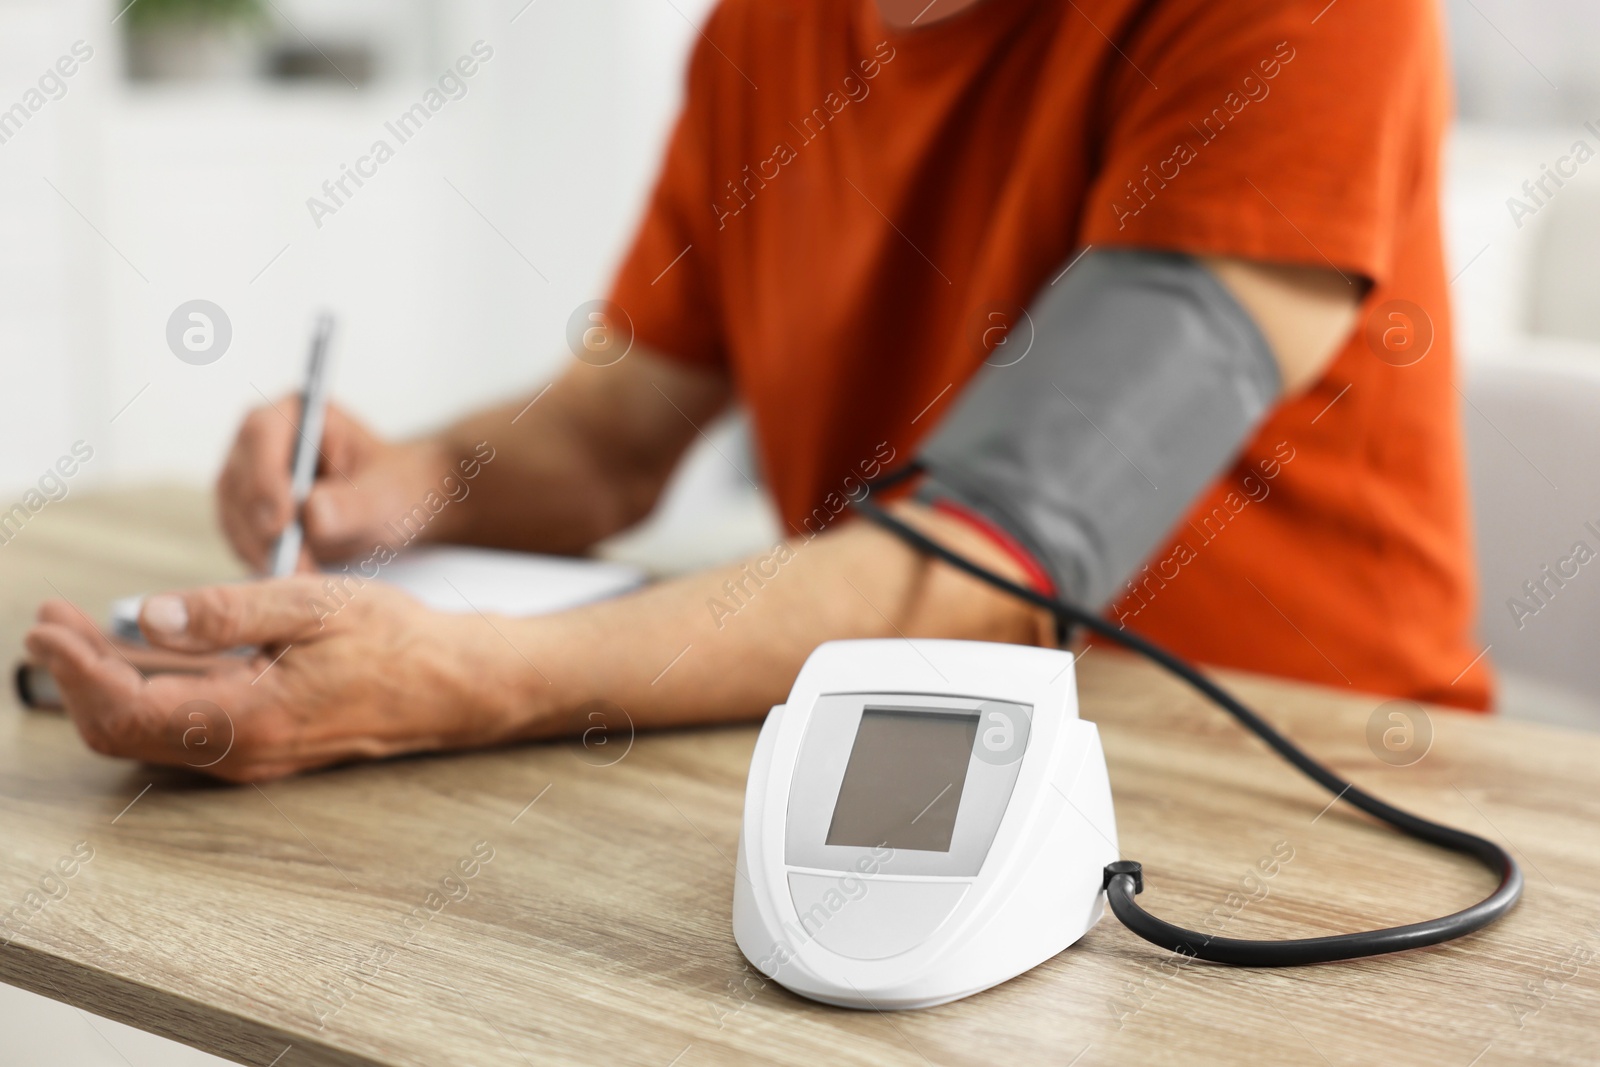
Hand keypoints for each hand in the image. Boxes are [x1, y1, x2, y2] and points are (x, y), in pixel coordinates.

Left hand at [24, 579, 540, 781]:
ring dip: (107, 681)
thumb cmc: (395, 641)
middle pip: (124, 730)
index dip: (76, 671)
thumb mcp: (312, 605)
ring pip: (149, 729)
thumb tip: (147, 616)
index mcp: (250, 718)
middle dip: (76, 677)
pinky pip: (184, 724)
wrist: (453, 685)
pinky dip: (148, 687)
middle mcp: (242, 752)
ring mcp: (250, 754)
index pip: (128, 709)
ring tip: (75, 628)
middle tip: (48, 623)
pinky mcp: (261, 743)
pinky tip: (140, 646)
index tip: (46, 626)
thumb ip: (225, 612)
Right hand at [216, 399, 457, 572]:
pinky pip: (239, 539)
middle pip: (239, 479)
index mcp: (298, 412)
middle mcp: (261, 439)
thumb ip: (354, 503)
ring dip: (263, 551)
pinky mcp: (242, 512)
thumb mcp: (386, 495)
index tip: (282, 524)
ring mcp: (246, 476)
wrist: (392, 507)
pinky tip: (297, 574)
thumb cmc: (394, 488)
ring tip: (306, 575)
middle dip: (264, 527)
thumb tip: (312, 514)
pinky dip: (263, 561)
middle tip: (296, 566)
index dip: (265, 479)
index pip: (262, 434)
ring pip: (232, 514)